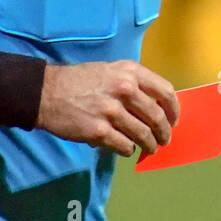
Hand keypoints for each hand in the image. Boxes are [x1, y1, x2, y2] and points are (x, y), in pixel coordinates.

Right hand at [35, 59, 179, 156]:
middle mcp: (124, 89)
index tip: (174, 119)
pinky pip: (124, 146)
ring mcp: (111, 111)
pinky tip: (126, 149)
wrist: (47, 92)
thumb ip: (133, 83)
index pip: (165, 91)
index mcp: (130, 72)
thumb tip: (155, 106)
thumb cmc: (80, 81)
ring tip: (149, 148)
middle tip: (165, 140)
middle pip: (157, 117)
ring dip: (149, 145)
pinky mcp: (99, 131)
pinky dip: (128, 150)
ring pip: (143, 135)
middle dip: (164, 132)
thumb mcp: (110, 70)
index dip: (174, 109)